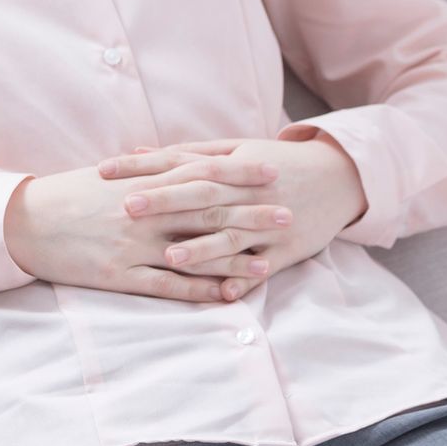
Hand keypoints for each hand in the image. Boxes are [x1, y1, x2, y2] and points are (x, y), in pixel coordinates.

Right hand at [4, 154, 285, 302]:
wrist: (22, 222)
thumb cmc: (64, 196)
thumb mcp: (108, 178)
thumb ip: (144, 173)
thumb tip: (174, 165)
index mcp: (141, 184)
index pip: (199, 175)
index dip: (238, 173)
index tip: (270, 171)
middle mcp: (142, 213)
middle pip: (207, 213)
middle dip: (251, 215)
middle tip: (288, 215)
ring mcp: (132, 245)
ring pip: (194, 252)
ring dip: (234, 258)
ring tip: (269, 262)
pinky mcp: (119, 274)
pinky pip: (167, 285)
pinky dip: (199, 291)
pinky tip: (225, 295)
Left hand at [100, 136, 365, 297]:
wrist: (342, 178)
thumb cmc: (277, 163)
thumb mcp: (235, 151)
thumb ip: (186, 154)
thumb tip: (136, 151)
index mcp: (232, 166)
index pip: (180, 164)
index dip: (143, 168)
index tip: (105, 171)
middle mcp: (248, 193)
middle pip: (202, 197)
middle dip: (165, 202)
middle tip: (126, 208)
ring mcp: (269, 223)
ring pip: (233, 237)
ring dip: (202, 249)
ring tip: (169, 257)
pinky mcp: (288, 250)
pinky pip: (264, 268)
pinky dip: (245, 281)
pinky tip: (223, 294)